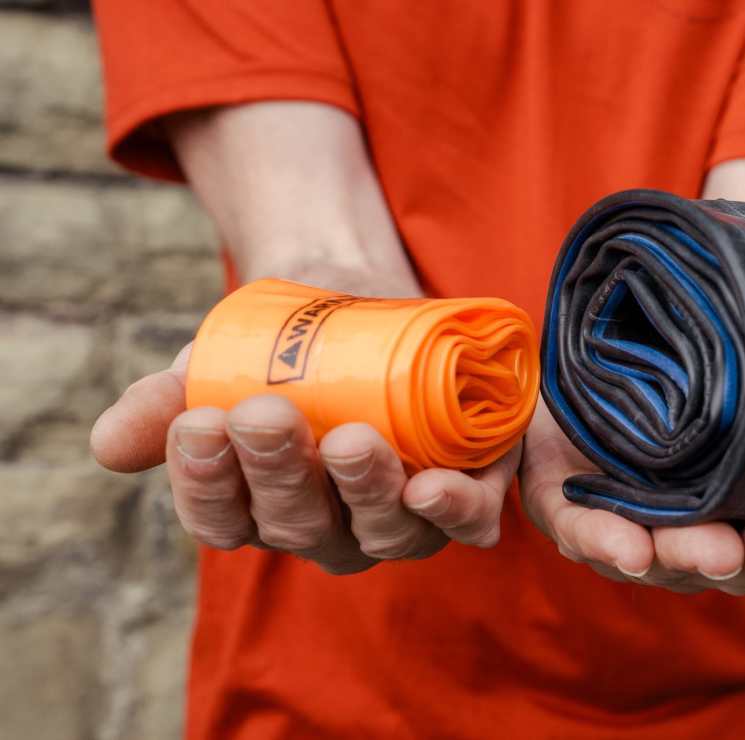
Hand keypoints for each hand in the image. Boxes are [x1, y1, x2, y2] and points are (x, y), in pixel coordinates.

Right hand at [91, 343, 517, 573]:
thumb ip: (163, 403)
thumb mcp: (213, 368)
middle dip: (280, 472)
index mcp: (261, 511)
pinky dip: (454, 510)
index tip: (198, 424)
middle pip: (300, 525)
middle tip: (263, 414)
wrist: (359, 299)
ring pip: (381, 528)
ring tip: (347, 440)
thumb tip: (109, 447)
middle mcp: (331, 529)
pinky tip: (432, 486)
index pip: (224, 521)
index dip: (208, 483)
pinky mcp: (465, 488)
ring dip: (363, 489)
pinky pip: (465, 519)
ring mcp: (399, 516)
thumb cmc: (278, 352)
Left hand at [520, 400, 744, 600]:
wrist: (627, 345)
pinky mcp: (589, 507)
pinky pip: (595, 537)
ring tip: (717, 548)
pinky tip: (627, 546)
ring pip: (680, 558)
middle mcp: (724, 533)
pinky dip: (609, 544)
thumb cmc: (729, 378)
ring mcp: (655, 525)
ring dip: (700, 558)